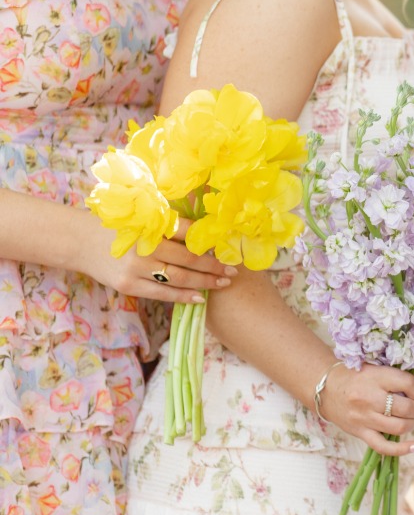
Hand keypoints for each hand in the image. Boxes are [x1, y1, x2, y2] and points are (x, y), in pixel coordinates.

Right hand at [78, 217, 234, 303]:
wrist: (79, 241)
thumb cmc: (118, 227)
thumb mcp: (141, 217)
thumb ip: (169, 223)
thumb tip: (206, 228)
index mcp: (148, 223)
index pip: (186, 231)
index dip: (209, 239)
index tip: (227, 245)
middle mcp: (143, 245)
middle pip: (187, 257)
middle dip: (213, 265)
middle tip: (233, 269)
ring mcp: (135, 268)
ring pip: (178, 278)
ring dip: (205, 281)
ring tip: (224, 282)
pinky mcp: (128, 285)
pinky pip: (162, 293)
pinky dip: (183, 296)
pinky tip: (201, 297)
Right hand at [320, 363, 413, 456]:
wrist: (326, 389)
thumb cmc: (358, 376)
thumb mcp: (380, 368)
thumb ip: (409, 376)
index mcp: (375, 377)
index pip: (408, 384)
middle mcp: (369, 398)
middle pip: (406, 408)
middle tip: (413, 405)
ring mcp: (364, 418)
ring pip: (399, 427)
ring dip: (411, 422)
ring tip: (408, 417)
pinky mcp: (360, 432)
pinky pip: (384, 447)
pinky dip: (402, 449)